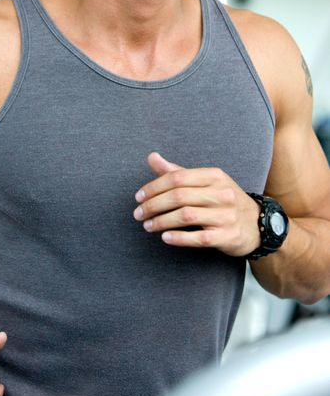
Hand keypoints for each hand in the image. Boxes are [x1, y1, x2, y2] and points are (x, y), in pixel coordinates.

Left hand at [133, 152, 260, 255]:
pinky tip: (165, 237)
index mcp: (214, 175)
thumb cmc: (223, 200)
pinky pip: (198, 238)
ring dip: (161, 222)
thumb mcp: (205, 182)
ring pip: (185, 216)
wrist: (257, 224)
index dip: (154, 187)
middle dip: (153, 205)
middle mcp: (222, 193)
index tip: (138, 197)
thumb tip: (151, 157)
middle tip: (138, 214)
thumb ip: (177, 172)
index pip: (176, 178)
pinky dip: (178, 238)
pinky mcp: (227, 236)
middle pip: (178, 196)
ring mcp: (226, 215)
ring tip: (147, 226)